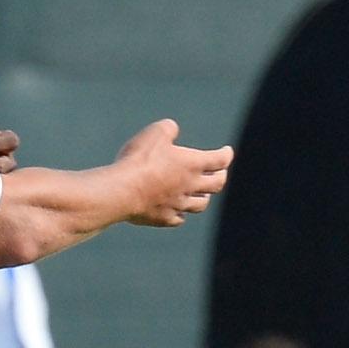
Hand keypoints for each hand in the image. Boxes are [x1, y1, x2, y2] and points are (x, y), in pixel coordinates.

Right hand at [113, 120, 231, 225]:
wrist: (122, 190)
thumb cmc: (139, 159)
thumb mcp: (154, 133)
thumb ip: (168, 128)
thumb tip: (172, 129)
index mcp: (192, 164)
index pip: (220, 160)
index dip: (226, 154)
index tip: (226, 151)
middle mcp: (190, 186)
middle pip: (216, 184)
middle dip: (221, 176)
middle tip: (220, 173)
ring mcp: (178, 204)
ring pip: (200, 204)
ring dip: (204, 198)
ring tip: (202, 194)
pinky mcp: (163, 218)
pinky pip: (179, 219)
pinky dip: (181, 214)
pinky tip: (177, 211)